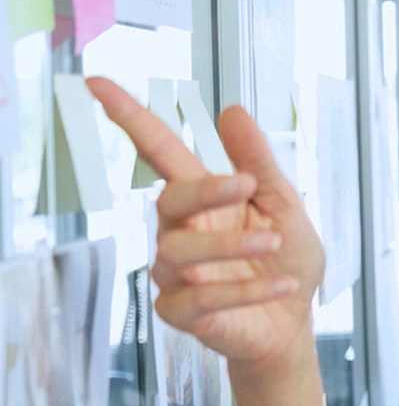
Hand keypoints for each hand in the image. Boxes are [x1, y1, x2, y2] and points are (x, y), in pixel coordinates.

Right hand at [87, 77, 323, 370]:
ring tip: (273, 242)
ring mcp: (174, 273)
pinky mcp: (180, 312)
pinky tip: (283, 284)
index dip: (129, 118)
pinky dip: (245, 291)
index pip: (159, 152)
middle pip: (168, 200)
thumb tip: (234, 111)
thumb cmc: (284, 260)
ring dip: (230, 245)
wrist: (292, 321)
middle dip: (206, 190)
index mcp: (202, 198)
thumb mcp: (285, 207)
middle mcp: (179, 231)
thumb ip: (260, 163)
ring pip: (180, 252)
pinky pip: (202, 299)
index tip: (99, 84)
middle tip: (249, 185)